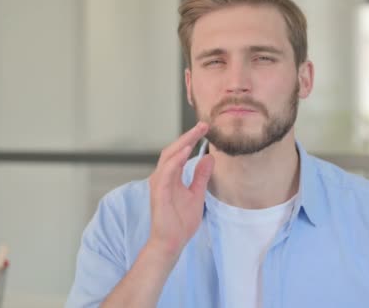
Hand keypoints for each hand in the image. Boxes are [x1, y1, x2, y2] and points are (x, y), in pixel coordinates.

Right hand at [147, 122, 213, 259]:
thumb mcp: (197, 194)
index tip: (205, 128)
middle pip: (173, 150)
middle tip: (203, 125)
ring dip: (182, 143)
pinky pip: (166, 172)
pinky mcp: (159, 192)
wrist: (172, 242)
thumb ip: (201, 176)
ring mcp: (159, 183)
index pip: (180, 152)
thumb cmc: (180, 222)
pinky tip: (185, 152)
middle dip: (188, 136)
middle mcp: (163, 177)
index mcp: (172, 176)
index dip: (191, 139)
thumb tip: (209, 158)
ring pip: (168, 157)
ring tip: (195, 133)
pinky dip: (175, 160)